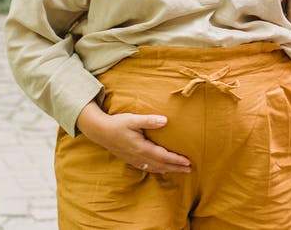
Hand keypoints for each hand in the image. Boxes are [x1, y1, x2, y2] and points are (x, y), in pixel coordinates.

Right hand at [76, 102, 191, 173]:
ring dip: (168, 170)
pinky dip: (157, 170)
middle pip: (161, 165)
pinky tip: (162, 170)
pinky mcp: (130, 160)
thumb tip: (165, 121)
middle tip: (189, 169)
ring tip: (180, 171)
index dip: (176, 160)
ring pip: (154, 168)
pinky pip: (147, 168)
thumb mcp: (133, 119)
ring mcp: (134, 160)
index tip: (188, 162)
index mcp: (141, 148)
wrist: (100, 132)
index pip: (163, 156)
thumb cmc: (118, 123)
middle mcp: (139, 157)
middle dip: (176, 168)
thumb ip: (149, 120)